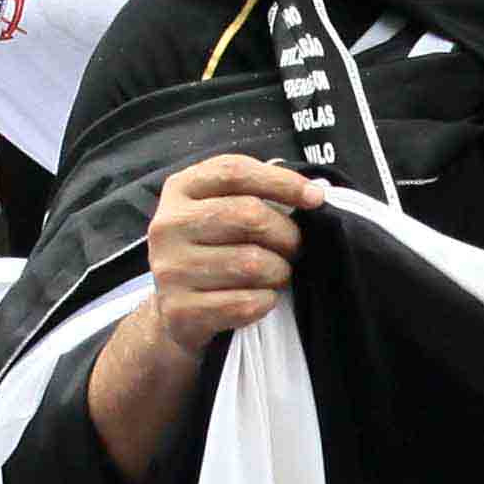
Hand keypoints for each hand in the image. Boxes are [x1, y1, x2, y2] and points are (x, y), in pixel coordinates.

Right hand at [128, 151, 319, 360]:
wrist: (174, 312)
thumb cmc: (210, 251)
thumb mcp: (219, 210)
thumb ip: (255, 193)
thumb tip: (312, 190)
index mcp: (180, 190)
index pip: (234, 172)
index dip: (282, 181)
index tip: (315, 198)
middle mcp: (168, 225)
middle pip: (248, 215)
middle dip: (286, 235)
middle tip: (294, 248)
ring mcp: (170, 268)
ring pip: (251, 263)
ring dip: (278, 272)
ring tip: (276, 274)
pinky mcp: (180, 310)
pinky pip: (245, 303)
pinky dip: (266, 301)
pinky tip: (262, 298)